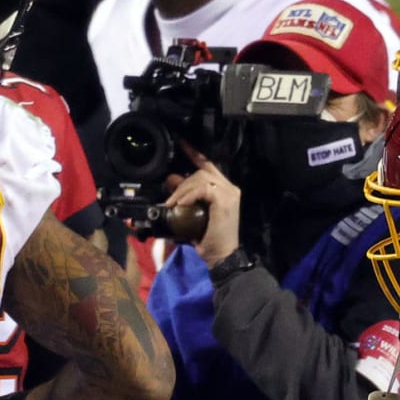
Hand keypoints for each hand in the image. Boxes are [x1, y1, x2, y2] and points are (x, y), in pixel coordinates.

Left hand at [164, 145, 239, 268]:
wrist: (222, 256)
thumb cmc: (207, 238)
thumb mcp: (191, 214)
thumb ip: (184, 197)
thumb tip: (169, 181)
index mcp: (223, 190)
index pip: (208, 166)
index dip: (194, 154)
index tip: (182, 143)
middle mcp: (229, 188)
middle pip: (202, 171)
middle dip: (182, 182)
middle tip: (171, 198)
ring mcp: (229, 194)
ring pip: (201, 178)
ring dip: (182, 190)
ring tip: (173, 203)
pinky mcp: (226, 201)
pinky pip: (204, 188)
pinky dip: (189, 195)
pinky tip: (181, 204)